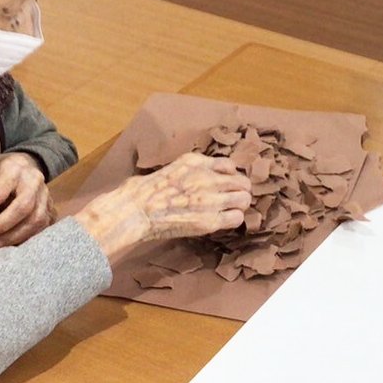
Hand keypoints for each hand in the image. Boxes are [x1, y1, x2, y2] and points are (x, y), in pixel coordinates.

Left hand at [0, 151, 52, 248]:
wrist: (24, 164)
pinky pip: (42, 227)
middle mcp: (34, 181)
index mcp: (14, 168)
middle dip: (0, 225)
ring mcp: (46, 195)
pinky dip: (25, 237)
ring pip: (35, 220)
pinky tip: (9, 242)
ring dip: (13, 236)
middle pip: (23, 208)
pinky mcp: (51, 208)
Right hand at [72, 152, 251, 261]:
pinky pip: (237, 218)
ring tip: (229, 210)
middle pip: (243, 182)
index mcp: (197, 162)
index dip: (230, 176)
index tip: (225, 183)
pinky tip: (222, 220)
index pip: (229, 165)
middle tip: (231, 199)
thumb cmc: (145, 190)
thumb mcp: (171, 167)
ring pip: (245, 199)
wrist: (137, 210)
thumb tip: (202, 176)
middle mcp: (209, 177)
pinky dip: (232, 219)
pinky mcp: (211, 220)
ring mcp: (212, 199)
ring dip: (239, 205)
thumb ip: (191, 169)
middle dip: (239, 190)